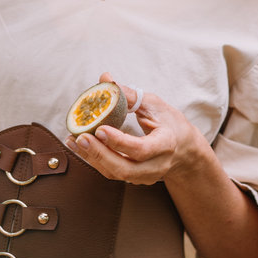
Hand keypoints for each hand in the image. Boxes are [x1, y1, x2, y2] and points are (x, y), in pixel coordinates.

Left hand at [65, 72, 205, 185]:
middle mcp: (156, 165)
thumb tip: (105, 79)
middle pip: (125, 169)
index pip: (141, 150)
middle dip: (100, 154)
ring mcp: (145, 176)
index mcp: (166, 144)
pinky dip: (94, 160)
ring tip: (73, 140)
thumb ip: (129, 94)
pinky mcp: (134, 179)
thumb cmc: (169, 122)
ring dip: (92, 158)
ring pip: (116, 174)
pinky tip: (79, 146)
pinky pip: (112, 173)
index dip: (119, 142)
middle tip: (81, 137)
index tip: (100, 129)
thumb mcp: (154, 104)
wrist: (183, 149)